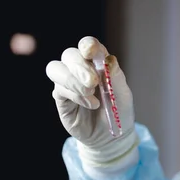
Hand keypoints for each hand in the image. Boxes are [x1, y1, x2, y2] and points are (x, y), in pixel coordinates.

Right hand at [46, 36, 136, 166]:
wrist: (111, 135)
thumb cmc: (119, 110)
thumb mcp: (123, 93)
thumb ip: (116, 76)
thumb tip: (109, 59)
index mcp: (97, 62)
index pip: (88, 46)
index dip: (87, 45)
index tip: (90, 52)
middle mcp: (80, 68)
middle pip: (69, 55)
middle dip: (80, 67)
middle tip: (94, 82)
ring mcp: (68, 82)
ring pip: (56, 69)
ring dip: (73, 80)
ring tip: (91, 93)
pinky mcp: (60, 97)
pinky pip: (59, 89)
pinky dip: (75, 95)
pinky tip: (90, 104)